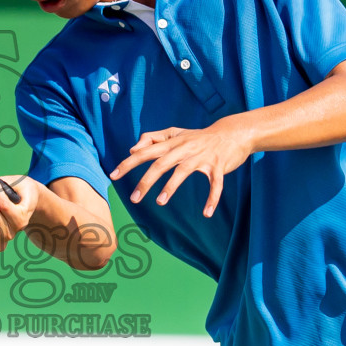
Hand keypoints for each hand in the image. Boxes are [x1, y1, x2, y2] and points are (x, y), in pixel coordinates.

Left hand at [109, 120, 252, 216]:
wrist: (232, 132)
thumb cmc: (199, 136)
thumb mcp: (176, 133)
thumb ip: (153, 138)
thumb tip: (133, 149)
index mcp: (172, 143)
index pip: (145, 152)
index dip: (128, 163)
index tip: (113, 176)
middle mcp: (184, 149)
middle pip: (160, 164)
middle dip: (145, 181)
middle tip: (133, 198)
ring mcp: (202, 157)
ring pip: (183, 172)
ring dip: (171, 187)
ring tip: (160, 202)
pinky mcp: (218, 166)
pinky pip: (215, 184)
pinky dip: (212, 198)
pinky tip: (206, 213)